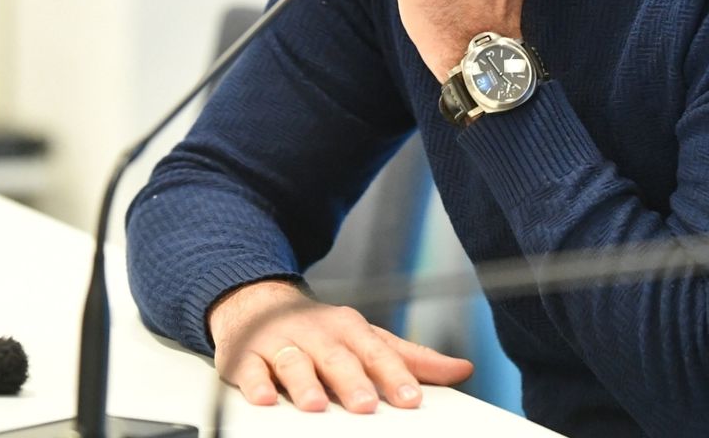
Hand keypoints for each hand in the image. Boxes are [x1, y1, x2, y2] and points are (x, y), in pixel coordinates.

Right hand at [208, 279, 473, 412]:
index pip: (377, 353)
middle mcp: (317, 334)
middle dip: (352, 381)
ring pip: (294, 362)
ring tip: (314, 406)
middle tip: (366, 405)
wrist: (258, 302)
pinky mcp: (246, 354)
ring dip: (304, 383)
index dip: (394, 376)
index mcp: (350, 329)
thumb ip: (411, 358)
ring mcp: (281, 342)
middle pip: (337, 358)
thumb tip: (462, 369)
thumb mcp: (367, 338)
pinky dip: (256, 382)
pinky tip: (264, 398)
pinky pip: (250, 368)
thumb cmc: (321, 331)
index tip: (411, 398)